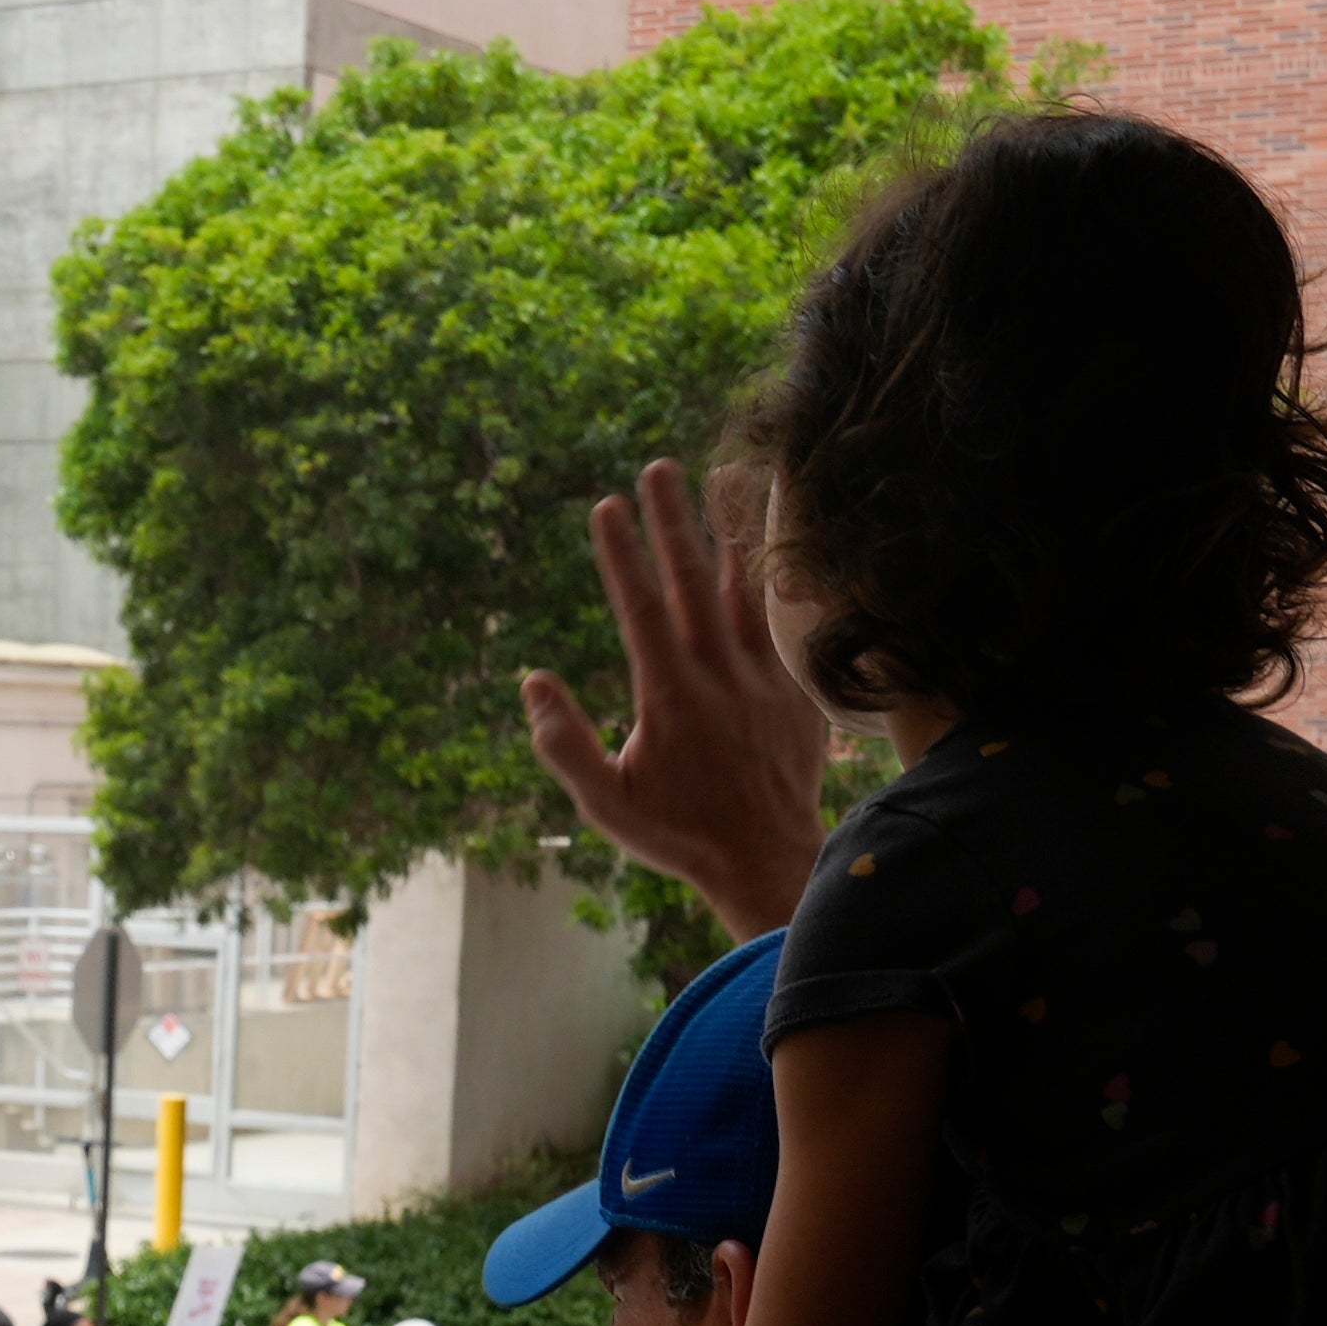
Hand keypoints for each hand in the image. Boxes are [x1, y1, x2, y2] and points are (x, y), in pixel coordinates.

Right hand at [514, 460, 832, 926]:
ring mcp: (763, 679)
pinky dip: (772, 575)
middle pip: (691, 582)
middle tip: (657, 468)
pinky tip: (764, 542)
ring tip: (723, 475)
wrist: (767, 857)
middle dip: (672, 521)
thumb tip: (531, 681)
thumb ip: (563, 743)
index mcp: (669, 698)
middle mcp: (718, 677)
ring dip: (731, 530)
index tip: (606, 507)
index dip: (622, 554)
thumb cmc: (677, 833)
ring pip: (745, 590)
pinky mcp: (794, 689)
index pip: (639, 608)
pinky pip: (782, 620)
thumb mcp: (605, 803)